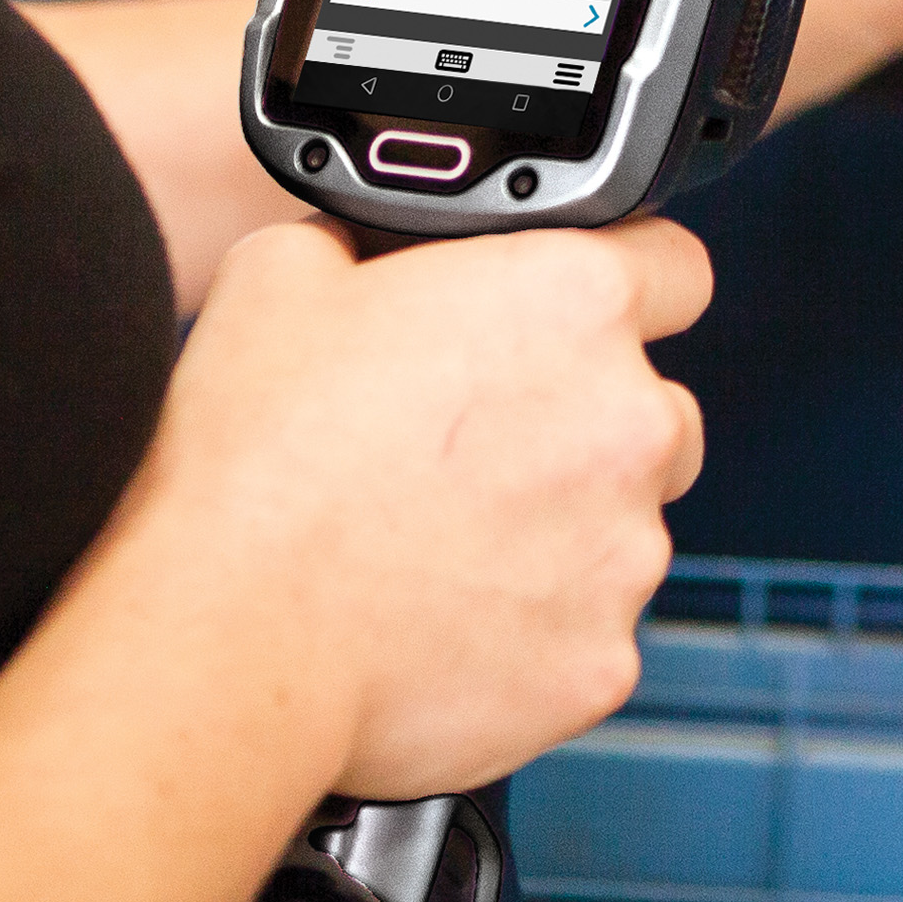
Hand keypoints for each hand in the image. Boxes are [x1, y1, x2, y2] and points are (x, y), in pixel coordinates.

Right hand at [122, 214, 711, 800]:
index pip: (676, 267)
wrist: (226, 632)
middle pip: (656, 409)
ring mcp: (625, 552)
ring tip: (443, 541)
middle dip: (589, 423)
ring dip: (563, 529)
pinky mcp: (602, 663)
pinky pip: (588, 632)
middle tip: (480, 445)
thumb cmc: (256, 457)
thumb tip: (376, 249)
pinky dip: (535, 628)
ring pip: (625, 527)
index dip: (630, 282)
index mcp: (573, 302)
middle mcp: (627, 421)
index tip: (583, 320)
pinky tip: (443, 616)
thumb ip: (371, 239)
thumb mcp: (284, 270)